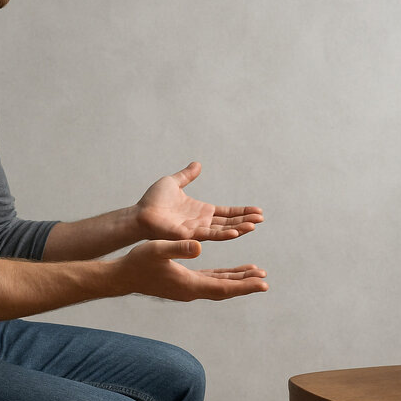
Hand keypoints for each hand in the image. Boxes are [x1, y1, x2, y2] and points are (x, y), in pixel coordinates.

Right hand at [117, 240, 267, 301]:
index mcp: (189, 284)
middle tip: (265, 280)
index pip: (223, 288)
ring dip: (238, 280)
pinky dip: (225, 276)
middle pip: (225, 289)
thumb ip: (179, 248)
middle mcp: (192, 290)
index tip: (262, 283)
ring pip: (220, 286)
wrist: (124, 276)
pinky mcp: (185, 283)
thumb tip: (199, 247)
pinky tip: (234, 272)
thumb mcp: (158, 249)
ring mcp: (189, 288)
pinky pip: (211, 281)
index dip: (244, 285)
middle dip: (246, 284)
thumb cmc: (139, 261)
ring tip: (257, 274)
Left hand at [135, 162, 263, 241]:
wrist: (139, 214)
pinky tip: (236, 232)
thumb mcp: (173, 183)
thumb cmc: (153, 201)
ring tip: (254, 225)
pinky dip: (223, 234)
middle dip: (246, 220)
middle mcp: (202, 222)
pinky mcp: (190, 235)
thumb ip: (187, 175)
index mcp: (202, 211)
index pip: (227, 212)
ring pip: (223, 230)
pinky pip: (209, 235)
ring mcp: (197, 230)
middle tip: (261, 218)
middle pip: (230, 222)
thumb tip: (197, 164)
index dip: (242, 211)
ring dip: (239, 228)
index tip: (258, 211)